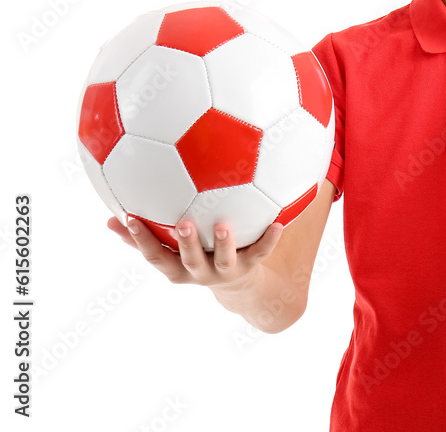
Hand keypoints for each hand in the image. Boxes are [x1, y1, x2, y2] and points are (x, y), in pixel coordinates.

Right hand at [107, 216, 282, 290]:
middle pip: (188, 261)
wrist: (240, 288)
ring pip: (223, 260)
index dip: (140, 240)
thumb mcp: (169, 253)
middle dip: (184, 243)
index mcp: (177, 268)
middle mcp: (200, 272)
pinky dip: (269, 240)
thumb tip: (109, 216)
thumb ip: (142, 236)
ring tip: (223, 225)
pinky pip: (261, 253)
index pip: (154, 255)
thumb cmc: (196, 259)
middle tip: (182, 223)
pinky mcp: (250, 267)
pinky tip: (278, 223)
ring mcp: (225, 271)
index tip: (129, 216)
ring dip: (223, 243)